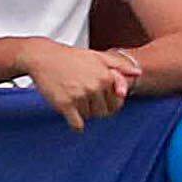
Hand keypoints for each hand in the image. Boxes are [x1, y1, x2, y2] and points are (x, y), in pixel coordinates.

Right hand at [15, 36, 134, 128]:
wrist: (43, 57)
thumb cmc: (71, 57)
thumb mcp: (98, 56)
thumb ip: (120, 66)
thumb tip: (138, 74)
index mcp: (106, 76)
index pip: (116, 103)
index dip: (108, 102)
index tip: (98, 96)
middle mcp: (95, 86)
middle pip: (103, 112)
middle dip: (95, 108)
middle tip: (83, 96)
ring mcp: (80, 96)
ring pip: (89, 117)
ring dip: (83, 113)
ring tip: (73, 98)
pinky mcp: (65, 104)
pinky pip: (77, 125)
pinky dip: (75, 124)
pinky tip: (70, 114)